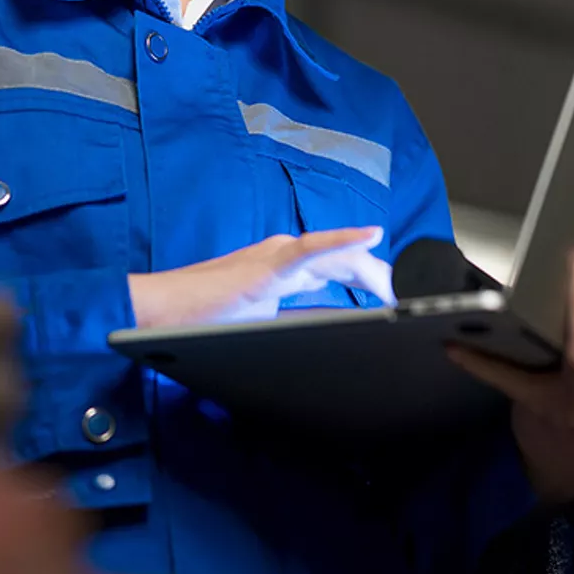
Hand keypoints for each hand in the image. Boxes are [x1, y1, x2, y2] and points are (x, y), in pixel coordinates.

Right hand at [128, 227, 394, 328]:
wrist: (160, 313)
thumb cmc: (200, 318)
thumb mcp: (260, 323)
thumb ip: (291, 320)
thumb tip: (323, 337)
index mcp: (284, 267)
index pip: (341, 269)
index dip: (373, 280)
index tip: (400, 300)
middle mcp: (285, 253)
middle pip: (348, 262)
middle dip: (383, 279)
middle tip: (412, 302)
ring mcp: (276, 255)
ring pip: (339, 256)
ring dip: (375, 271)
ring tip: (404, 286)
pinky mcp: (267, 265)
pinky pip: (311, 249)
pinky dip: (343, 240)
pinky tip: (371, 236)